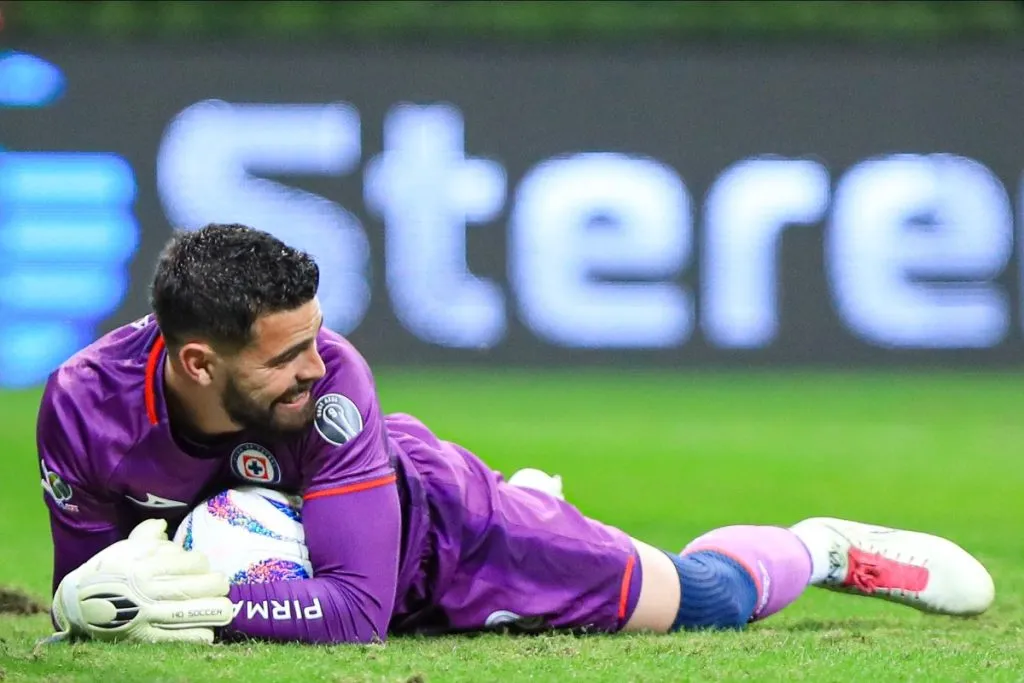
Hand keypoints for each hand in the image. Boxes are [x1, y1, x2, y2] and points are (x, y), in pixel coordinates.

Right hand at [51, 519, 232, 643]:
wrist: (78, 603)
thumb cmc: (109, 571)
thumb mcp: (125, 548)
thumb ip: (148, 534)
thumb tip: (164, 524)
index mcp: (148, 566)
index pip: (195, 562)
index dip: (202, 564)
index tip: (200, 567)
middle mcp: (151, 591)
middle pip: (204, 586)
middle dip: (218, 584)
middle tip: (219, 585)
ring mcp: (150, 616)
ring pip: (200, 612)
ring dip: (218, 609)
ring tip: (222, 607)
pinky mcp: (148, 638)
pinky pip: (186, 638)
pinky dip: (202, 633)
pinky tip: (205, 628)